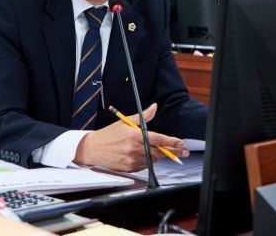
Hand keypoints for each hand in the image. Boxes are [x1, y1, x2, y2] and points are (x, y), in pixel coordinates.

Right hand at [73, 103, 188, 171]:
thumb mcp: (125, 122)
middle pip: (159, 152)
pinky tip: (144, 155)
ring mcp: (131, 159)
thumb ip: (143, 116)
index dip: (172, 142)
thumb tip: (154, 107)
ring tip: (158, 151)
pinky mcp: (129, 168)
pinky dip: (148, 161)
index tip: (181, 143)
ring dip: (158, 155)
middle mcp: (134, 148)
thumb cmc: (109, 135)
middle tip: (181, 151)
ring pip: (153, 159)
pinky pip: (145, 166)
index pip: (158, 139)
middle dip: (172, 151)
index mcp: (134, 135)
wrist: (93, 148)